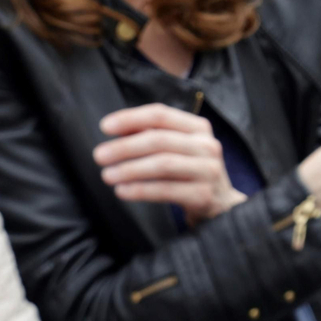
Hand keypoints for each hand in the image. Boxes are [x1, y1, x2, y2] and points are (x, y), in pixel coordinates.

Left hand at [95, 104, 243, 224]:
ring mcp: (207, 170)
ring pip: (163, 164)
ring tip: (107, 175)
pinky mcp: (203, 194)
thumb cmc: (190, 172)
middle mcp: (207, 145)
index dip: (131, 118)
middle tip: (99, 155)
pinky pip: (166, 190)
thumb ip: (153, 135)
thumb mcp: (179, 148)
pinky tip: (122, 191)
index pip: (161, 114)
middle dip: (125, 147)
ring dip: (130, 169)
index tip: (105, 127)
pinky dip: (140, 190)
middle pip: (160, 140)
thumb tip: (118, 129)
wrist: (221, 205)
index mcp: (198, 128)